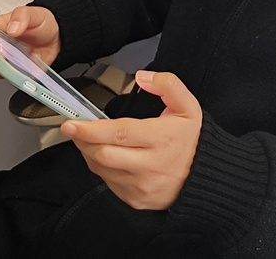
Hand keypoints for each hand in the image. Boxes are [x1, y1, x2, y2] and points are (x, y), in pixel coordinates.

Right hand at [0, 5, 60, 77]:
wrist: (54, 39)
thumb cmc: (39, 24)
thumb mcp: (34, 14)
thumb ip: (22, 16)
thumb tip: (12, 27)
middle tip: (1, 50)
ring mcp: (0, 59)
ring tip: (15, 59)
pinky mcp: (10, 72)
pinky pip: (4, 78)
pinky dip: (12, 75)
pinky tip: (23, 67)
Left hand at [61, 70, 201, 209]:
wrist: (203, 178)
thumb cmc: (191, 140)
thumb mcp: (188, 106)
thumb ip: (167, 84)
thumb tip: (142, 77)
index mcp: (161, 139)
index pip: (119, 133)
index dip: (91, 129)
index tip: (72, 123)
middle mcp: (150, 165)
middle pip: (104, 154)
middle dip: (83, 140)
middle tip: (74, 128)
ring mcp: (141, 185)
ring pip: (102, 169)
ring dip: (90, 152)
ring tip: (89, 139)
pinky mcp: (135, 199)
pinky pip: (108, 182)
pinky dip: (101, 167)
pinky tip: (105, 155)